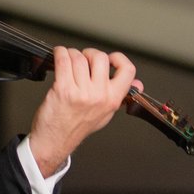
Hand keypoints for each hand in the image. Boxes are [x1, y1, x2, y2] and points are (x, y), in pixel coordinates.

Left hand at [26, 48, 138, 177]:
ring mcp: (81, 93)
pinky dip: (60, 53)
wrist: (55, 140)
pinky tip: (59, 56)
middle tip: (83, 60)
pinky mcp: (63, 89)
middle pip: (100, 58)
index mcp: (113, 100)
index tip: (111, 58)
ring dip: (71, 54)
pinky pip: (63, 60)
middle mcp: (99, 96)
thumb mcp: (106, 113)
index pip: (128, 70)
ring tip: (68, 61)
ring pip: (79, 57)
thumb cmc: (77, 127)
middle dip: (89, 54)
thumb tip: (138, 84)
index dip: (119, 59)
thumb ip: (121, 95)